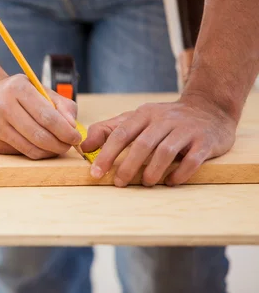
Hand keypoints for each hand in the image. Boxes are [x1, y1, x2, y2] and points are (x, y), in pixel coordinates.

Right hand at [0, 74, 81, 159]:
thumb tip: (72, 127)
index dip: (65, 131)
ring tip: (56, 147)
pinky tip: (38, 146)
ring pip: (30, 148)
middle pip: (40, 135)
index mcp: (17, 88)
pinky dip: (34, 152)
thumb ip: (61, 105)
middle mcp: (2, 106)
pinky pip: (19, 153)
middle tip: (68, 146)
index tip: (76, 138)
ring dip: (49, 152)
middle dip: (60, 145)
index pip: (47, 116)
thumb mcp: (38, 89)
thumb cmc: (16, 95)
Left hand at [80, 94, 236, 186]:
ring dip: (153, 171)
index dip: (106, 154)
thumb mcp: (136, 118)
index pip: (121, 134)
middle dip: (127, 166)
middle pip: (142, 144)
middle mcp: (164, 120)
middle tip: (119, 183)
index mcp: (144, 114)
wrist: (209, 109)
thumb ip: (108, 130)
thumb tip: (84, 146)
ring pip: (166, 152)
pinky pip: (192, 160)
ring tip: (146, 183)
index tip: (95, 173)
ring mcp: (186, 129)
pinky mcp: (205, 141)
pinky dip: (180, 173)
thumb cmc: (164, 120)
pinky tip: (171, 181)